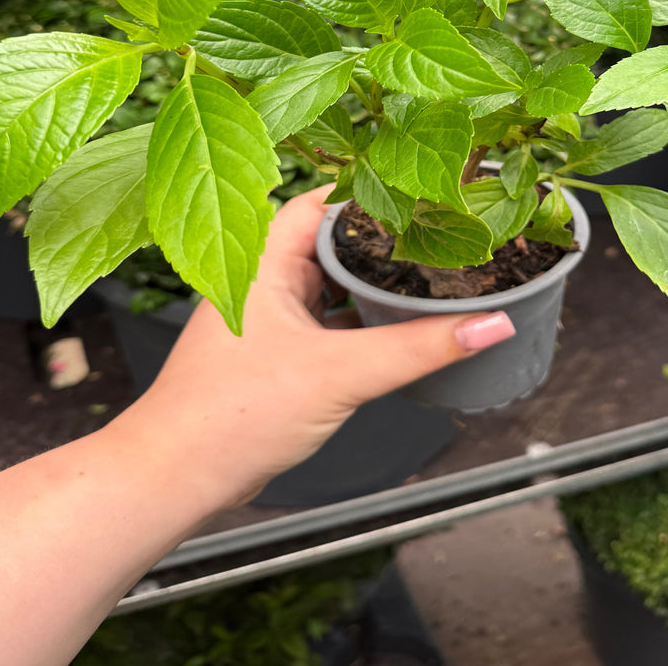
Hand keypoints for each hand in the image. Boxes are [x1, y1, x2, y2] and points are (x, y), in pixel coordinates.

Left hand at [114, 186, 515, 508]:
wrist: (177, 477)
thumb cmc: (229, 414)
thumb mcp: (341, 373)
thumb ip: (419, 347)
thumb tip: (489, 324)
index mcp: (264, 257)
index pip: (326, 200)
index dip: (375, 191)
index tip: (426, 191)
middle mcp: (263, 276)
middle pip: (335, 238)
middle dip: (385, 238)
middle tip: (440, 231)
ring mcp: (270, 313)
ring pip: (333, 281)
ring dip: (374, 281)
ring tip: (429, 272)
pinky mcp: (278, 349)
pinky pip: (331, 318)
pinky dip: (363, 318)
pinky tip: (397, 324)